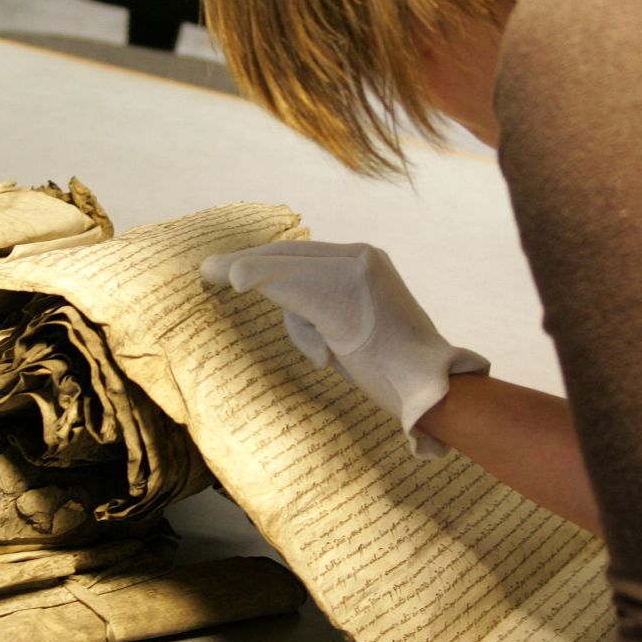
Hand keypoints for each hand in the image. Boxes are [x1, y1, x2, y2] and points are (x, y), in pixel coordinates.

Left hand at [201, 241, 488, 456]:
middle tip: (209, 270)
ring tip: (240, 291)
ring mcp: (356, 269)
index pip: (304, 256)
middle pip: (291, 255)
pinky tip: (232, 279)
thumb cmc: (391, 369)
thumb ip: (325, 309)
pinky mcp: (346, 290)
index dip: (265, 262)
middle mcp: (361, 256)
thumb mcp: (354, 328)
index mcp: (366, 261)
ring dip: (254, 278)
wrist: (432, 386)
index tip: (233, 269)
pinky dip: (259, 277)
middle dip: (248, 262)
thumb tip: (288, 306)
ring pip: (288, 266)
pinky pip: (291, 282)